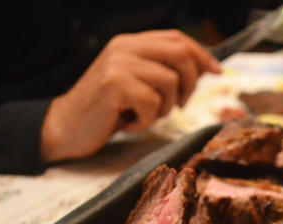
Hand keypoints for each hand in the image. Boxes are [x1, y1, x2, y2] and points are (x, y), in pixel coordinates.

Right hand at [41, 30, 220, 161]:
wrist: (65, 127)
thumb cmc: (106, 110)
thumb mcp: (136, 83)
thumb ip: (162, 70)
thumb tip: (206, 69)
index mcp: (130, 43)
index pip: (176, 38)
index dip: (201, 54)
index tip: (217, 72)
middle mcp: (124, 48)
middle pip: (180, 55)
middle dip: (190, 84)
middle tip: (180, 106)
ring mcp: (118, 64)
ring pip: (169, 83)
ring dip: (164, 108)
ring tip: (143, 116)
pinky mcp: (114, 85)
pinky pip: (153, 104)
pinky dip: (147, 121)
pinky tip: (129, 124)